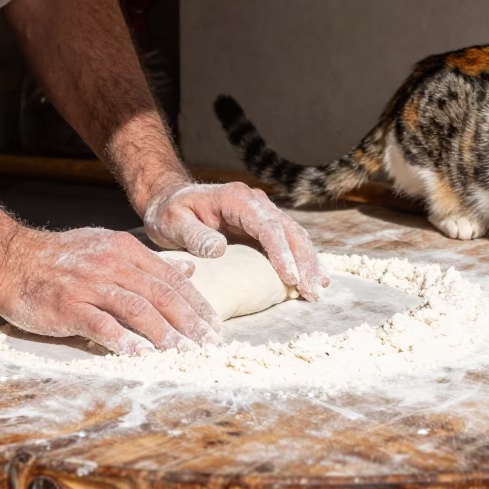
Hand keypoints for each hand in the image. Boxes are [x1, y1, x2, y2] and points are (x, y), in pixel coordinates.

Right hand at [0, 227, 223, 354]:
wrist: (11, 259)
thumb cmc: (61, 258)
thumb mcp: (108, 247)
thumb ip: (149, 262)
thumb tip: (190, 269)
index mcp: (125, 250)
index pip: (171, 278)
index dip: (196, 304)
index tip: (214, 326)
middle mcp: (112, 264)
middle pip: (161, 294)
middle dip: (190, 322)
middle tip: (208, 345)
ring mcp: (89, 284)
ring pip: (137, 309)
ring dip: (164, 334)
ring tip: (183, 353)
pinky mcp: (68, 305)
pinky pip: (100, 325)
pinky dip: (123, 341)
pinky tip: (139, 356)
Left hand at [141, 182, 329, 299]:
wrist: (170, 201)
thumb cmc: (169, 212)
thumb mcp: (173, 222)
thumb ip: (194, 235)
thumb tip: (219, 250)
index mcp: (236, 198)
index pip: (266, 225)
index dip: (281, 252)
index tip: (290, 277)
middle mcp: (255, 202)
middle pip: (289, 230)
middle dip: (304, 261)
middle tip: (313, 290)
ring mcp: (262, 214)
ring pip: (294, 236)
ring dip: (308, 262)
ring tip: (318, 288)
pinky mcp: (262, 227)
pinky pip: (287, 242)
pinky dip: (301, 260)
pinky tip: (311, 279)